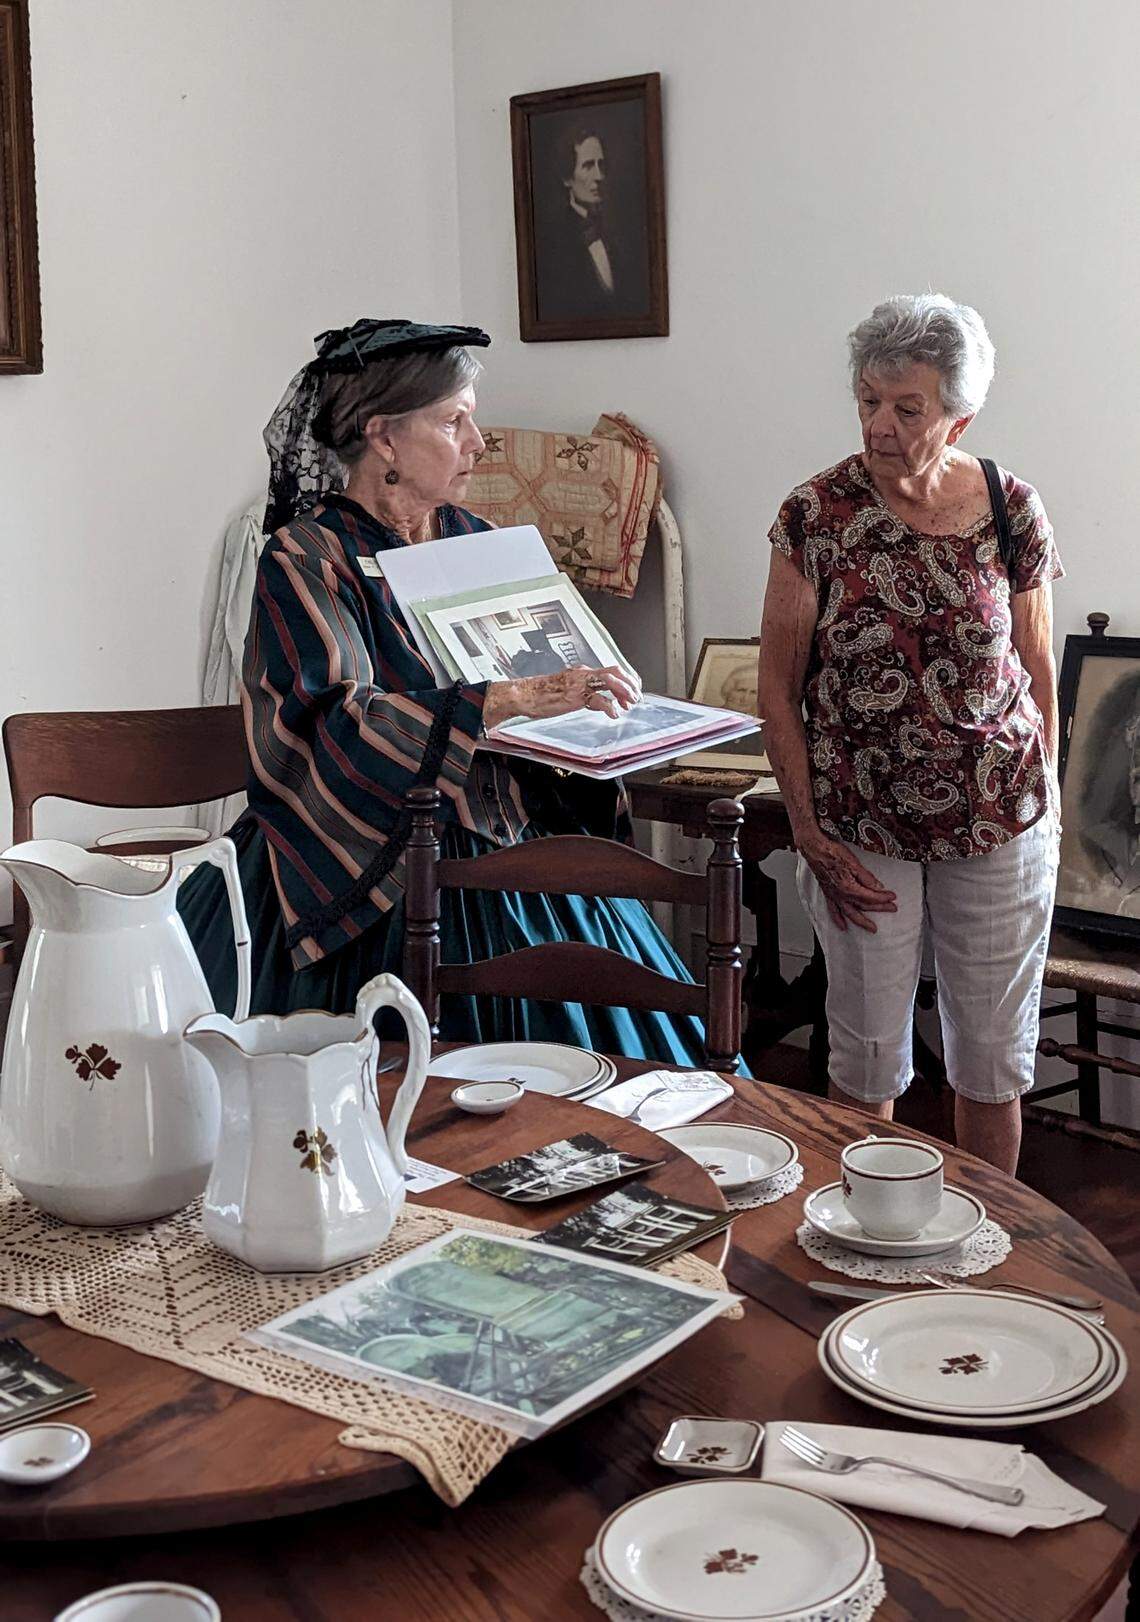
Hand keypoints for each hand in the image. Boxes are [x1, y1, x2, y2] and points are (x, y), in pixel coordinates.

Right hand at [484, 664, 640, 728]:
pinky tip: (614, 714)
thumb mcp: (568, 692)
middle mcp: (582, 674)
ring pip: (609, 680)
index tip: (633, 690)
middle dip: (629, 683)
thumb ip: (585, 695)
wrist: (524, 695)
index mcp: (582, 672)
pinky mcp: (574, 696)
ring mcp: (579, 683)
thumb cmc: (542, 695)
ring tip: (630, 703)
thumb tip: (600, 703)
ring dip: (624, 692)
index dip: (626, 679)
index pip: (610, 670)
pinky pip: (597, 699)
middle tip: (637, 697)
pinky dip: (610, 707)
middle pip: (614, 671)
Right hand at [799, 827, 896, 932]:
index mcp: (849, 887)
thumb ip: (867, 878)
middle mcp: (841, 895)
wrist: (815, 850)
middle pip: (864, 906)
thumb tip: (878, 887)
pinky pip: (834, 911)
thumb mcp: (854, 863)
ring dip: (862, 921)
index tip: (892, 896)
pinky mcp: (829, 894)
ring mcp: (834, 896)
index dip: (883, 897)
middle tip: (891, 909)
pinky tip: (843, 925)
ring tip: (871, 928)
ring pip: (850, 913)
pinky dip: (838, 920)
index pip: (870, 896)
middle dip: (879, 908)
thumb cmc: (832, 853)